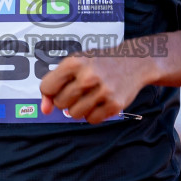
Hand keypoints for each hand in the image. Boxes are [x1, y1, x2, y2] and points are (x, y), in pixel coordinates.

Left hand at [38, 53, 155, 124]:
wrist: (135, 60)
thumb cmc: (100, 63)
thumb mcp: (76, 64)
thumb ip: (55, 84)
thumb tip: (45, 110)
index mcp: (75, 62)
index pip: (47, 88)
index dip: (51, 91)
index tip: (60, 87)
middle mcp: (88, 76)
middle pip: (60, 103)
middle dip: (66, 99)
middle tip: (79, 89)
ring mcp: (103, 91)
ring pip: (73, 114)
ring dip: (79, 108)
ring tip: (90, 95)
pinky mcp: (115, 104)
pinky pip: (91, 120)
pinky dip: (93, 114)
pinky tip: (100, 101)